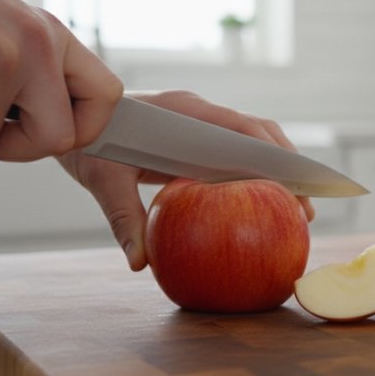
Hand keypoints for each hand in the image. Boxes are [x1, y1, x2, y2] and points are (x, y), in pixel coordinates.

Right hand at [0, 0, 121, 159]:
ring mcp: (1, 58)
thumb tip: (53, 135)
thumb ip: (32, 77)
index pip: (106, 99)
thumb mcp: (2, 33)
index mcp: (53, 37)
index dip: (81, 131)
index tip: (41, 131)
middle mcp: (37, 45)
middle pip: (56, 140)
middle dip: (9, 147)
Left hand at [57, 91, 315, 270]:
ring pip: (252, 142)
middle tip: (305, 210)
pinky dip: (254, 175)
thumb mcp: (103, 179)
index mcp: (186, 112)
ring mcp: (200, 122)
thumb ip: (124, 218)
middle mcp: (200, 113)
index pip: (245, 128)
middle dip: (288, 168)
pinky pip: (233, 152)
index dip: (276, 156)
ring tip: (295, 210)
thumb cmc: (87, 142)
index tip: (297, 187)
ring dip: (276, 171)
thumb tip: (140, 263)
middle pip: (260, 134)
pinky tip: (261, 204)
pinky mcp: (195, 137)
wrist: (69, 116)